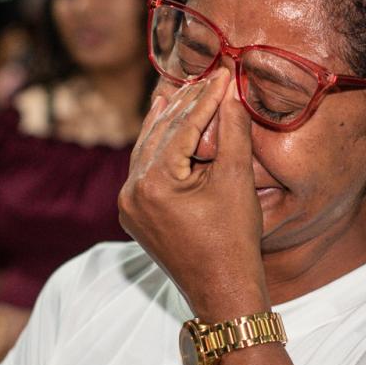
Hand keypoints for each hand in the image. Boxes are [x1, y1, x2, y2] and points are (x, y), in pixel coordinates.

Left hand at [118, 69, 266, 318]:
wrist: (224, 291)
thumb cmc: (235, 240)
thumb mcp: (237, 180)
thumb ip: (232, 130)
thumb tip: (229, 90)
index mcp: (153, 183)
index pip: (182, 127)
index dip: (206, 97)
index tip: (222, 73)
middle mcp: (131, 192)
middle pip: (159, 135)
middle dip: (184, 105)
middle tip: (203, 76)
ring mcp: (129, 206)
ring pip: (147, 151)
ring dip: (165, 122)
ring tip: (174, 92)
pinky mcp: (134, 216)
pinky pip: (144, 172)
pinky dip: (157, 149)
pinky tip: (162, 129)